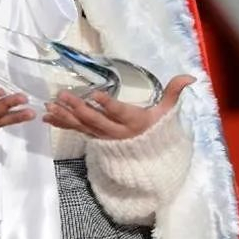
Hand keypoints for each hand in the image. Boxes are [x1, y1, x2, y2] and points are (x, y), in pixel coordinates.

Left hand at [42, 74, 195, 139]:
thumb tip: (190, 77)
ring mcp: (103, 137)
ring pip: (82, 127)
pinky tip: (48, 116)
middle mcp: (117, 132)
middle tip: (63, 95)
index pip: (120, 113)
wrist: (149, 162)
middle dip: (78, 108)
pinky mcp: (94, 138)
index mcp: (135, 122)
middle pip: (96, 121)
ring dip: (65, 116)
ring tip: (50, 105)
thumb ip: (174, 93)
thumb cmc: (157, 131)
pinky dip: (62, 123)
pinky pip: (76, 131)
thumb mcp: (167, 113)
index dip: (108, 104)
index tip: (95, 94)